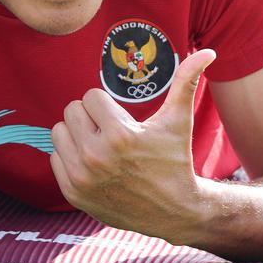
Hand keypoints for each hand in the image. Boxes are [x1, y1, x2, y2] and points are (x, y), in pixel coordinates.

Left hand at [49, 48, 216, 239]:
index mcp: (119, 134)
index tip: (122, 120)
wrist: (173, 211)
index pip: (90, 96)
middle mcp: (96, 156)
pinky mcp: (73, 193)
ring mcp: (82, 177)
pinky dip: (70, 157)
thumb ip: (185, 82)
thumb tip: (208, 51)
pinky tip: (93, 164)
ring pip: (59, 132)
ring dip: (77, 134)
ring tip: (99, 144)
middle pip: (71, 110)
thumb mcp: (178, 120)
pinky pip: (54, 158)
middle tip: (110, 131)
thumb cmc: (175, 160)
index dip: (107, 105)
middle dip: (90, 116)